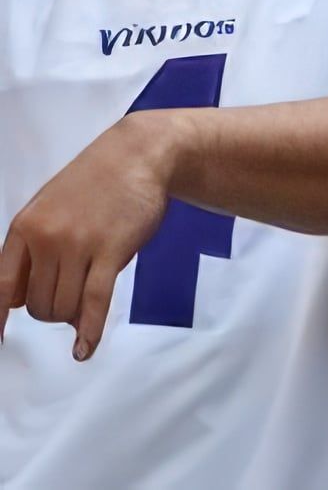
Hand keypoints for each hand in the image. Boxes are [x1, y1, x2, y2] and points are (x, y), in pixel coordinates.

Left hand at [0, 113, 184, 360]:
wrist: (139, 154)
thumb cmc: (95, 183)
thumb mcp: (50, 211)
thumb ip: (36, 255)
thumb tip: (30, 304)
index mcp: (24, 228)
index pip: (0, 287)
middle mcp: (46, 237)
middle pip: (37, 305)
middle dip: (53, 311)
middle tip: (71, 298)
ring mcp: (79, 244)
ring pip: (63, 307)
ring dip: (73, 316)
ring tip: (86, 301)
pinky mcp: (112, 250)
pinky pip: (94, 303)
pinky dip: (89, 331)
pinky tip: (84, 349)